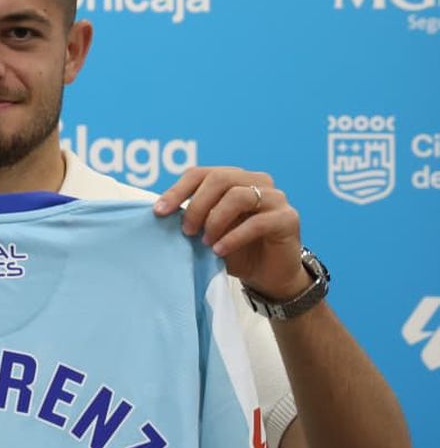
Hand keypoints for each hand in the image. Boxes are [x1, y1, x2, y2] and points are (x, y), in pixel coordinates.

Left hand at [155, 166, 307, 300]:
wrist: (268, 275)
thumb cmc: (235, 250)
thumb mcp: (207, 231)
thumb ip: (192, 217)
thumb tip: (160, 212)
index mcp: (233, 178)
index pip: (200, 173)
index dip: (177, 190)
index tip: (159, 211)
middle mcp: (256, 181)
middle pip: (219, 179)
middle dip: (197, 205)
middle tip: (187, 231)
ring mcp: (275, 198)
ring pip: (239, 196)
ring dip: (216, 220)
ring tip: (205, 242)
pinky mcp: (288, 218)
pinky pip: (258, 222)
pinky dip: (234, 237)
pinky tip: (220, 250)